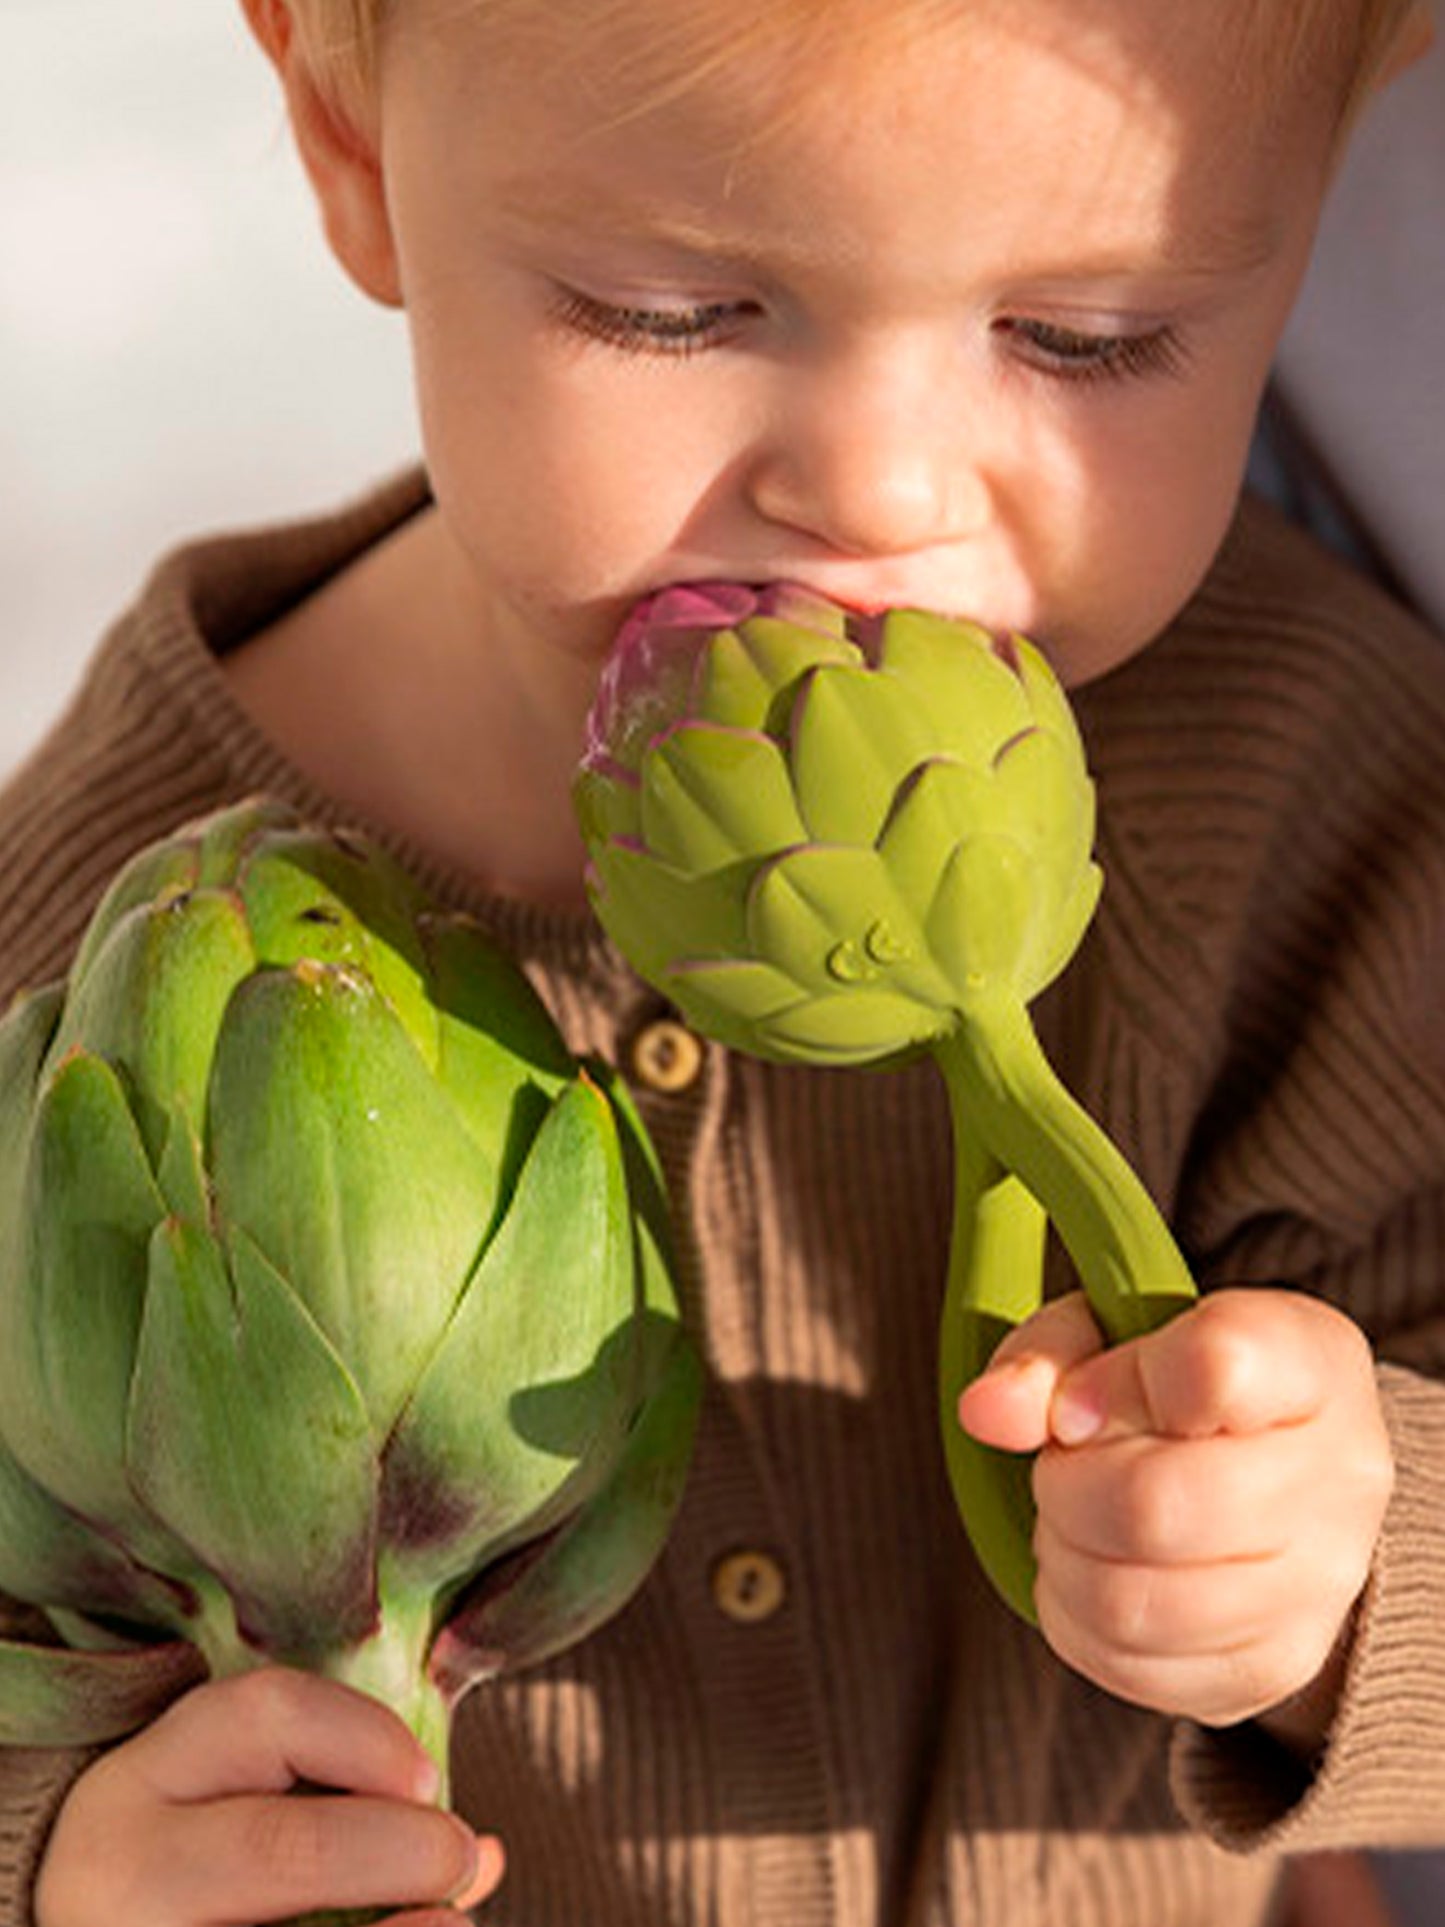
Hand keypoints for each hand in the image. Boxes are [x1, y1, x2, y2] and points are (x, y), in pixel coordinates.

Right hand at [35, 1666, 503, 1926]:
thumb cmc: (193, 1860)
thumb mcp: (235, 1801)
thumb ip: (347, 1798)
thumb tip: (482, 1857)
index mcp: (141, 1783)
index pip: (265, 1714)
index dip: (367, 1736)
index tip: (429, 1775)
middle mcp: (119, 1872)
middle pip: (275, 1846)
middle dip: (391, 1848)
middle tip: (457, 1854)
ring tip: (449, 1924)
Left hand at [958, 1288, 1393, 1734]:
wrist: (1274, 1486)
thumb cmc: (1177, 1388)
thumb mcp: (1114, 1331)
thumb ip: (1049, 1354)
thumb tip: (989, 1412)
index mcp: (1306, 1359)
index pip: (1214, 1366)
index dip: (1114, 1385)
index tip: (1080, 1399)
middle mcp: (1338, 1476)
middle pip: (1155, 1503)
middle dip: (1067, 1484)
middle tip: (1063, 1464)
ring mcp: (1318, 1585)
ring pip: (1132, 1600)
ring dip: (1065, 1554)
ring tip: (1074, 1516)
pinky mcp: (1271, 1668)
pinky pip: (1129, 1663)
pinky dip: (1076, 1616)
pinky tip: (1094, 1569)